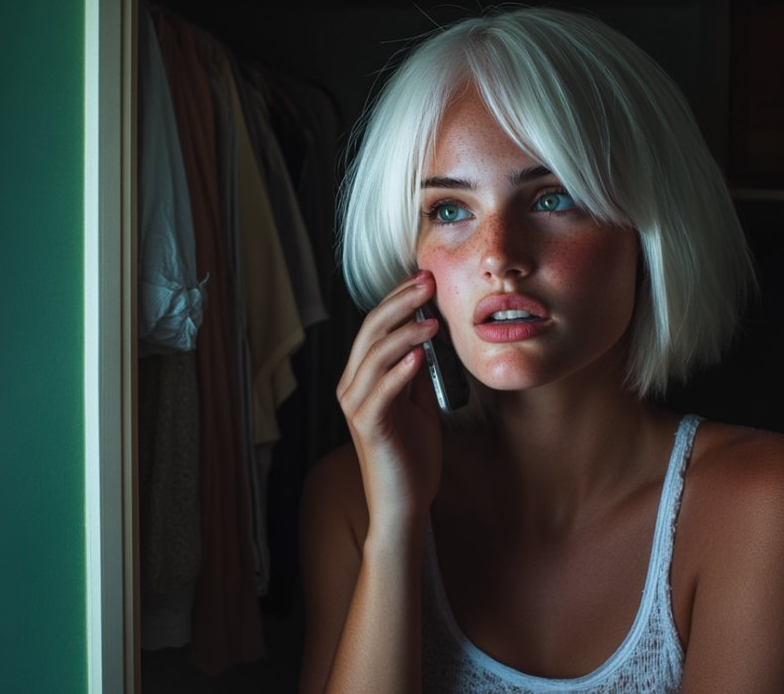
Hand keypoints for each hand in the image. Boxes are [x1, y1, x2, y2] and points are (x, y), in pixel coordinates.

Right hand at [336, 271, 442, 529]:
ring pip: (373, 356)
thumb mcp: (418, 404)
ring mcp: (356, 406)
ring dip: (404, 333)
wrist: (405, 504)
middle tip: (428, 283)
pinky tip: (419, 355)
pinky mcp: (367, 426)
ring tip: (432, 320)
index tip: (425, 279)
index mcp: (361, 378)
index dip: (398, 300)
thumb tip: (425, 335)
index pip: (375, 327)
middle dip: (400, 304)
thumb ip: (415, 371)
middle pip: (370, 332)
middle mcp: (351, 387)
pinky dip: (399, 370)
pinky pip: (381, 390)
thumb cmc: (412, 457)